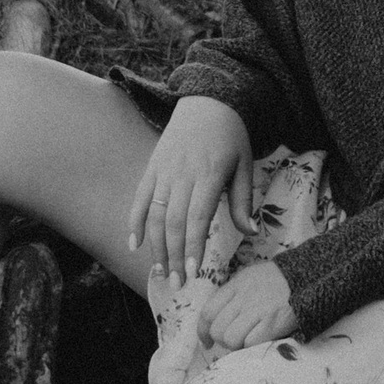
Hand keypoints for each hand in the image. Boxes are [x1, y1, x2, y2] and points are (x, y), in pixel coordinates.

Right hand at [127, 97, 253, 290]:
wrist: (207, 100)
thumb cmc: (231, 135)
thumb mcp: (244, 164)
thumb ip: (242, 200)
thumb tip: (250, 232)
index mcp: (209, 174)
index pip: (198, 217)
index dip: (193, 246)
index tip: (194, 271)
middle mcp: (183, 174)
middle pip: (173, 221)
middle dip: (174, 255)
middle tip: (178, 283)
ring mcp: (164, 171)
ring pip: (154, 214)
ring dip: (155, 246)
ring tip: (161, 271)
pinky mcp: (152, 167)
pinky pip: (140, 197)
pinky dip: (134, 221)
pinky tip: (133, 245)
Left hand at [199, 260, 295, 351]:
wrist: (307, 277)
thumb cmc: (278, 280)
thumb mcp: (250, 277)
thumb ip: (233, 295)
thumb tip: (217, 318)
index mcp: (236, 285)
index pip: (208, 312)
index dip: (203, 331)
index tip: (206, 341)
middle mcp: (243, 298)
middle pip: (218, 329)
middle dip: (222, 340)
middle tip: (234, 339)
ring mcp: (257, 310)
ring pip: (230, 338)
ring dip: (236, 344)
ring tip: (247, 339)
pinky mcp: (272, 323)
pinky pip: (250, 342)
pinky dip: (251, 345)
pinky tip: (259, 339)